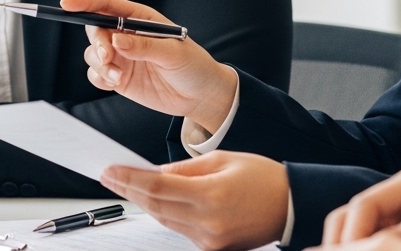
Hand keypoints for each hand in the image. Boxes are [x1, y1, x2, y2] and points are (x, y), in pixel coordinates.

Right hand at [63, 0, 237, 131]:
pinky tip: (115, 83)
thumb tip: (117, 40)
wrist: (200, 96)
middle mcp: (127, 35)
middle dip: (97, 43)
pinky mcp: (119, 77)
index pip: (107, 5)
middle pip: (95, 29)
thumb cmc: (193, 66)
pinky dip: (100, 79)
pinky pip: (96, 75)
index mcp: (140, 19)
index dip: (85, 2)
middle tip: (109, 58)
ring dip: (100, 65)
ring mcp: (122, 56)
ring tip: (119, 77)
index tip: (67, 4)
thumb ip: (144, 46)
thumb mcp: (173, 53)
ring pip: (93, 54)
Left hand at [100, 151, 288, 250]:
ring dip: (144, 202)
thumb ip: (186, 167)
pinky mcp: (212, 247)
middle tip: (110, 176)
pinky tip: (157, 200)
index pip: (158, 186)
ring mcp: (210, 238)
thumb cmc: (264, 178)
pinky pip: (179, 229)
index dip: (129, 179)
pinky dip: (165, 213)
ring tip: (128, 185)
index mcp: (212, 194)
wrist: (291, 205)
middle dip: (129, 190)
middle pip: (155, 206)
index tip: (110, 171)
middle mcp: (209, 221)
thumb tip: (157, 171)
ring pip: (163, 219)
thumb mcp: (224, 159)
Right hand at [316, 169, 400, 250]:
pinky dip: (365, 250)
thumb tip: (382, 243)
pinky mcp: (395, 231)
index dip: (353, 236)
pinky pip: (369, 241)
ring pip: (352, 232)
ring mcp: (393, 214)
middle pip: (349, 218)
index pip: (363, 206)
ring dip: (353, 247)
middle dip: (345, 243)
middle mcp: (395, 196)